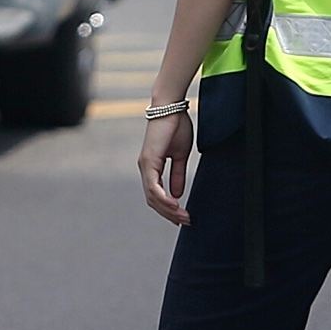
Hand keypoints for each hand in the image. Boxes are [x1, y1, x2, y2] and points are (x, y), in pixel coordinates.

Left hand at [139, 108, 196, 223]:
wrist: (171, 108)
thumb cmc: (176, 126)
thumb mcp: (180, 155)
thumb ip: (177, 174)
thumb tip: (177, 194)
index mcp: (152, 167)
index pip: (156, 195)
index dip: (167, 208)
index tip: (181, 217)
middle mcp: (145, 168)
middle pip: (153, 200)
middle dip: (169, 213)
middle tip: (185, 221)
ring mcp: (145, 165)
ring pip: (152, 196)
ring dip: (168, 209)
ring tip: (183, 216)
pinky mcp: (148, 161)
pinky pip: (153, 186)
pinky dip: (163, 198)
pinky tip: (175, 204)